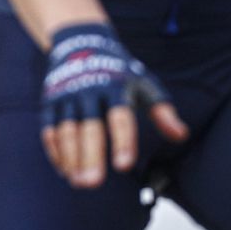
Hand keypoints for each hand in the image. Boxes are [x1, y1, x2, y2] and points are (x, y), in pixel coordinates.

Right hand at [41, 22, 186, 187]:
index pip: (120, 117)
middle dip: (90, 156)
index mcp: (115, 87)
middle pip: (89, 128)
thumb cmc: (120, 73)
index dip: (122, 141)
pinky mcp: (50, 102)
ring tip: (79, 182)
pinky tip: (65, 171)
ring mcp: (67, 97)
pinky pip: (50, 129)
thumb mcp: (145, 85)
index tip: (124, 166)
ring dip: (70, 158)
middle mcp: (89, 91)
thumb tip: (181, 135)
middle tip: (92, 184)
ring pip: (66, 130)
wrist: (81, 45)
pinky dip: (55, 150)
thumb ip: (162, 111)